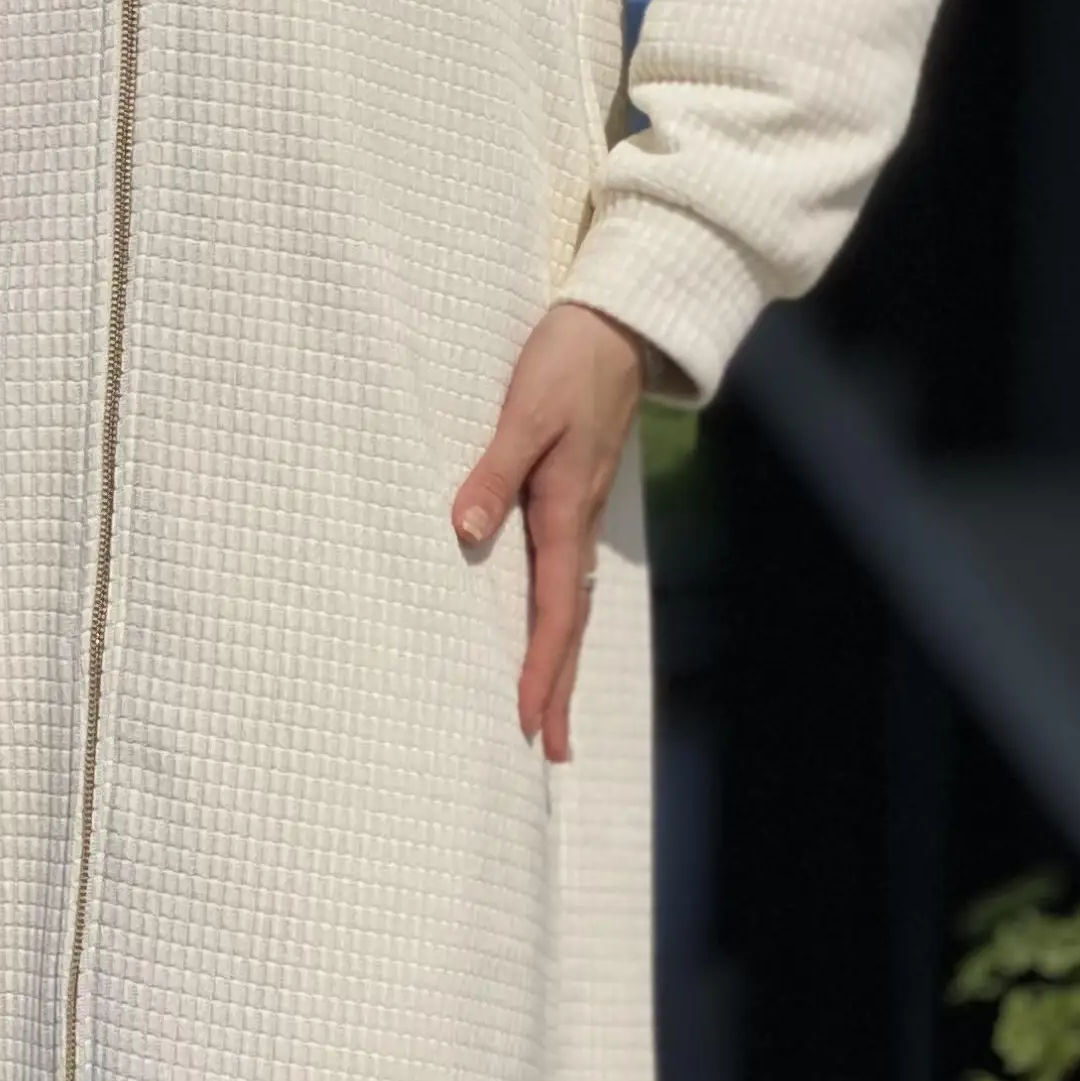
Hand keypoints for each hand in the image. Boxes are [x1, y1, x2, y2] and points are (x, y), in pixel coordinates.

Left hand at [449, 304, 648, 765]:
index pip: (552, 610)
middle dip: (557, 688)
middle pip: (568, 624)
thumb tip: (462, 534)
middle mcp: (579, 524)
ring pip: (571, 604)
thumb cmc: (567, 364)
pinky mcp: (577, 497)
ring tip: (549, 713)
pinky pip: (568, 576)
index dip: (539, 668)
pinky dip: (559, 618)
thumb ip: (492, 473)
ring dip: (559, 661)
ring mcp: (582, 513)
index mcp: (565, 511)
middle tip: (549, 752)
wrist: (616, 328)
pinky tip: (550, 630)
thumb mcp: (525, 413)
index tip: (526, 719)